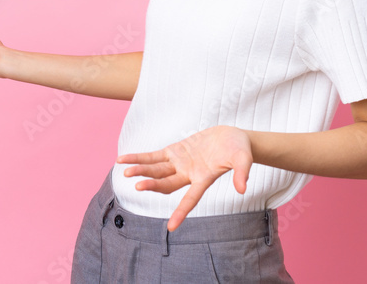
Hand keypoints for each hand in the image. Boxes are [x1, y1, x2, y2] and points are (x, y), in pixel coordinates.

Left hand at [116, 125, 253, 231]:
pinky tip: (123, 160)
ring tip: (125, 172)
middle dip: (153, 185)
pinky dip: (139, 158)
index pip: (191, 199)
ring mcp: (180, 163)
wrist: (233, 138)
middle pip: (167, 184)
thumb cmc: (240, 150)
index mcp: (204, 179)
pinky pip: (153, 156)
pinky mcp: (175, 151)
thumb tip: (242, 189)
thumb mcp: (243, 159)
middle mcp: (188, 175)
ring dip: (142, 171)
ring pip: (156, 170)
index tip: (171, 228)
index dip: (182, 212)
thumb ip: (242, 172)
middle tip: (137, 186)